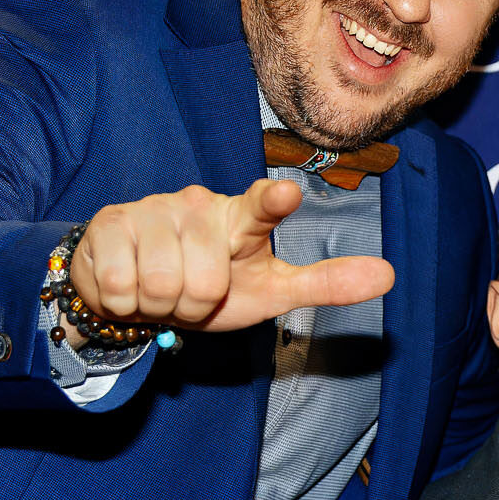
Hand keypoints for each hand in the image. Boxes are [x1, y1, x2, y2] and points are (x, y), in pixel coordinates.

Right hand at [67, 180, 393, 339]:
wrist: (134, 290)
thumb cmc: (211, 284)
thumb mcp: (270, 290)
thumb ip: (324, 283)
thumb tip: (390, 276)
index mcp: (243, 218)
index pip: (263, 206)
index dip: (273, 202)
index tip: (286, 193)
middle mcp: (198, 204)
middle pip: (206, 283)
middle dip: (195, 305)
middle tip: (190, 293)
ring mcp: (151, 209)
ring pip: (163, 287)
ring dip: (160, 306)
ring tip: (161, 290)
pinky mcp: (108, 224)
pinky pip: (122, 287)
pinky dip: (124, 303)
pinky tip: (127, 284)